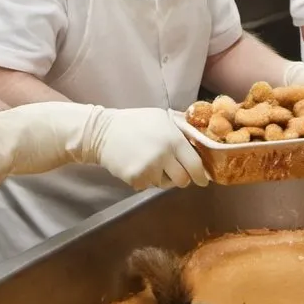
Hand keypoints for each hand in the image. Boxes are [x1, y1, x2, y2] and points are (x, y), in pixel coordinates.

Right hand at [0, 103, 209, 189]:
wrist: (99, 132)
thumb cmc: (134, 123)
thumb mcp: (160, 118)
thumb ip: (182, 128)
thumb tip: (204, 138)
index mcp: (174, 137)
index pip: (196, 163)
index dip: (201, 175)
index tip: (204, 180)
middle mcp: (165, 153)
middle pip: (184, 180)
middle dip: (182, 180)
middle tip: (176, 175)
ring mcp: (150, 166)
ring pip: (165, 184)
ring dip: (162, 179)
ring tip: (150, 164)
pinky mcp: (136, 177)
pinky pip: (148, 186)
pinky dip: (144, 180)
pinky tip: (135, 166)